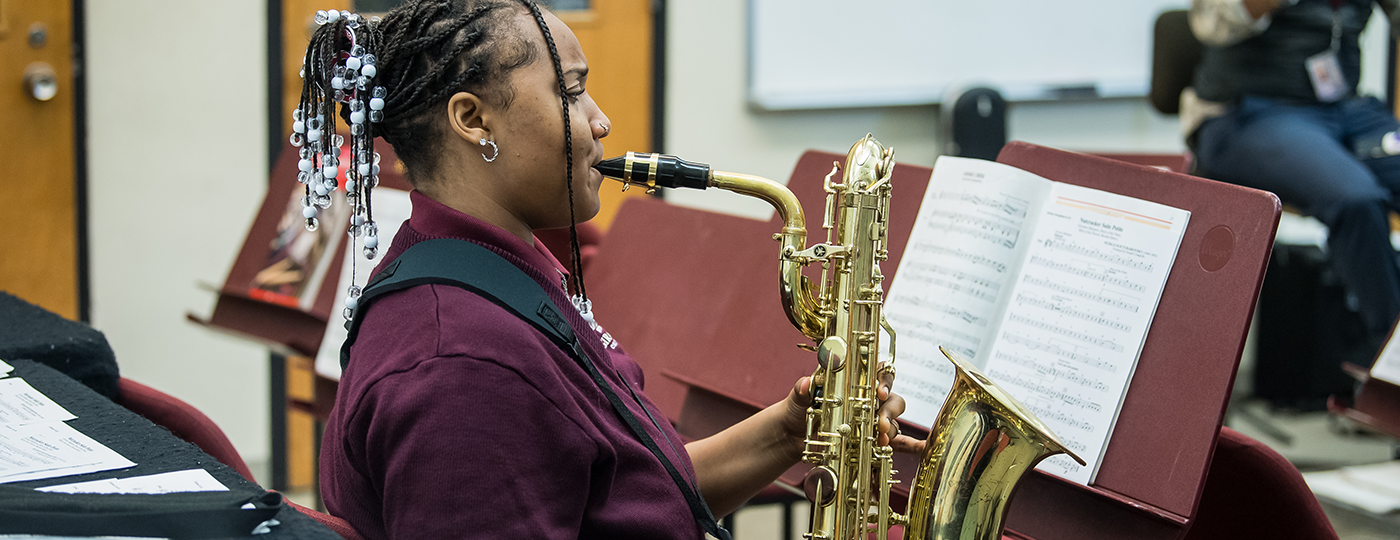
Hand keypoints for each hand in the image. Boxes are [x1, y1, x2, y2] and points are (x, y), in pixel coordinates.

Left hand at [780, 369, 925, 456]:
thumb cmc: (798, 410)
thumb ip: (802, 390)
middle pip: (891, 399)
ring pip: (893, 421)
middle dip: (889, 410)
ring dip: (891, 430)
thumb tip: (805, 384)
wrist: (792, 435)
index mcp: (854, 382)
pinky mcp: (870, 439)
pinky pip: (896, 441)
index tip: (879, 391)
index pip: (878, 373)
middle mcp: (867, 400)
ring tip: (881, 440)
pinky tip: (921, 447)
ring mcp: (871, 420)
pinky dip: (910, 444)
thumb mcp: (798, 399)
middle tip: (880, 423)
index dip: (884, 379)